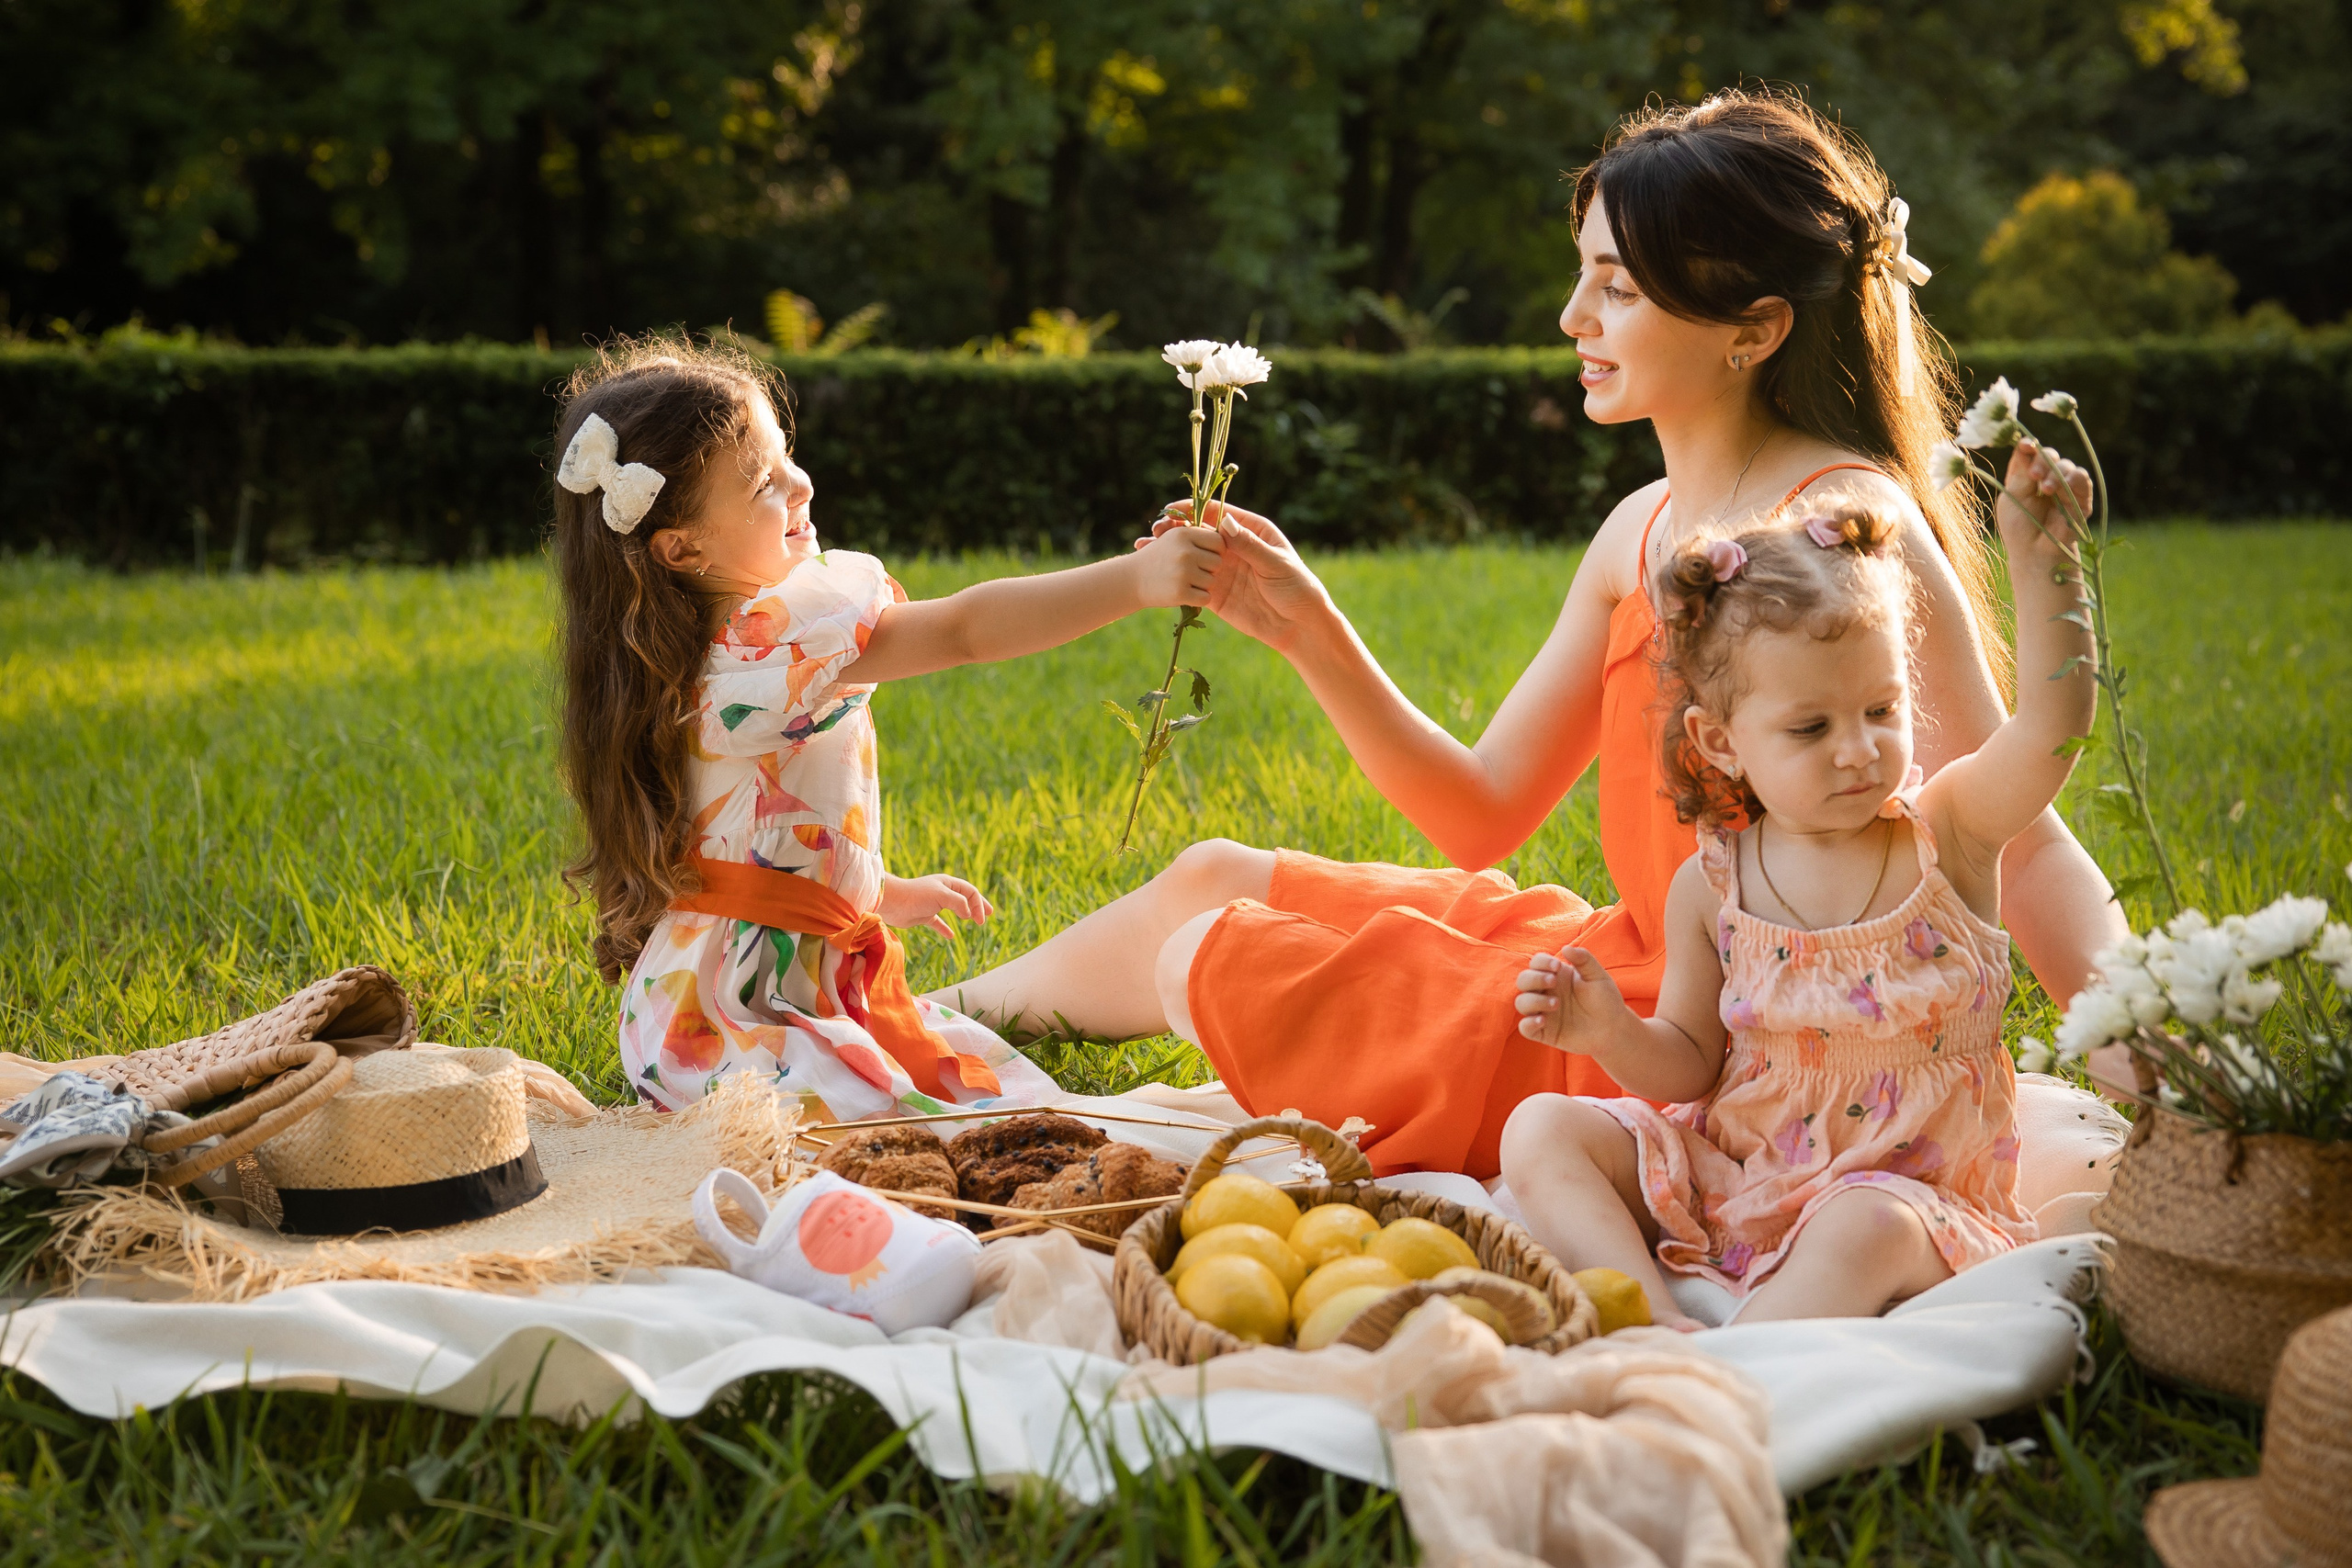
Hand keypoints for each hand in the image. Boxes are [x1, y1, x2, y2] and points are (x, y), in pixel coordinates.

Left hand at [877, 873, 992, 938]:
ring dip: (965, 914)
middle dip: (978, 906)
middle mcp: (942, 892)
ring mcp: (933, 904)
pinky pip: (938, 922)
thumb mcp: (942, 895)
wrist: (893, 902)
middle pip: (965, 898)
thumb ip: (959, 903)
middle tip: (989, 914)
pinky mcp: (923, 915)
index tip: (979, 919)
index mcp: (948, 883)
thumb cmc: (917, 895)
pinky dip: (945, 928)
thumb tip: (969, 913)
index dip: (979, 904)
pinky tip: (951, 936)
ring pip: (954, 909)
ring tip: (975, 921)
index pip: (970, 892)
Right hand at [1129, 523, 1221, 608]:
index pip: (1218, 540)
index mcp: (1184, 533)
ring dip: (1201, 585)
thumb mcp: (1175, 540)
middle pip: (1217, 562)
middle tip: (1187, 569)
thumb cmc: (1156, 559)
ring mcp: (1181, 572)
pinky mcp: (1179, 592)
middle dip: (1207, 568)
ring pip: (1211, 581)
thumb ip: (1202, 534)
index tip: (1201, 555)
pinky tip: (1184, 594)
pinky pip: (1205, 598)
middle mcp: (1184, 550)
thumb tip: (1230, 523)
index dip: (1213, 549)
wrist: (1126, 581)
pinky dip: (1197, 599)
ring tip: (1181, 581)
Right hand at [1137, 500, 1330, 653]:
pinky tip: (1159, 575)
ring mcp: (1226, 570)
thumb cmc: (1297, 588)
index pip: (1219, 514)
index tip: (1172, 508)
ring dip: (1171, 553)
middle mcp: (1236, 548)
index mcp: (1253, 531)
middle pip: (1201, 534)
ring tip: (1147, 548)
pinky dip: (1178, 578)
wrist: (1300, 625)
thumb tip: (1225, 524)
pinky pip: (1195, 582)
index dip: (1195, 510)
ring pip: (1194, 557)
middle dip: (1176, 530)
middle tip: (1156, 531)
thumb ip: (1249, 545)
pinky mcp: (1218, 593)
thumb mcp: (1275, 564)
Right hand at [1513, 946, 1630, 1052]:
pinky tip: (1542, 1021)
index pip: (1536, 963)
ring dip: (1533, 1000)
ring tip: (1556, 1004)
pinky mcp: (1544, 1032)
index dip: (1541, 962)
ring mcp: (1543, 1012)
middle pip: (1523, 980)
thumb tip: (1566, 948)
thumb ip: (1584, 959)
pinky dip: (1528, 1023)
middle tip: (1553, 982)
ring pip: (1521, 1002)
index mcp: (1556, 976)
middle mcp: (1546, 992)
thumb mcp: (1597, 976)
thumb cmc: (1605, 1000)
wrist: (1614, 1029)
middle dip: (1534, 979)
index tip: (1557, 966)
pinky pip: (1525, 1028)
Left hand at [1996, 439, 2091, 560]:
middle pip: (2049, 455)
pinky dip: (2072, 479)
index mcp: (2025, 476)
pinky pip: (2081, 478)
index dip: (2029, 446)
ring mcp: (2064, 487)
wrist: (2036, 551)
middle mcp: (2046, 478)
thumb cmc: (2019, 526)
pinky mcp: (2080, 497)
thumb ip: (2020, 472)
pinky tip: (2060, 490)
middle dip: (2042, 461)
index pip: (2029, 453)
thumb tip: (2023, 444)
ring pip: (2066, 465)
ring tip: (2046, 489)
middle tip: (2034, 475)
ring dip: (2055, 473)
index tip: (2026, 445)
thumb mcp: (2012, 497)